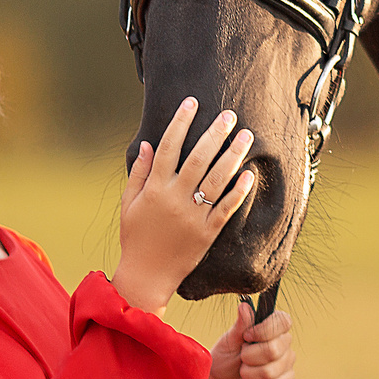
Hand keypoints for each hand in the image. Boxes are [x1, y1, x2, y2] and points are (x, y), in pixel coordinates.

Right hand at [113, 97, 256, 314]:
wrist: (146, 275)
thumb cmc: (135, 237)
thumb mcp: (128, 203)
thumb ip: (139, 173)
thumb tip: (148, 144)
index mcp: (154, 189)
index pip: (168, 147)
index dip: (180, 123)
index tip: (192, 103)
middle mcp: (174, 199)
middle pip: (198, 158)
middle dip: (215, 133)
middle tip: (230, 115)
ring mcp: (193, 216)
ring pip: (217, 180)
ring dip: (233, 155)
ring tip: (246, 136)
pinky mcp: (208, 232)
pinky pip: (227, 208)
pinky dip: (239, 191)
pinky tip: (249, 173)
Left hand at [188, 302, 294, 378]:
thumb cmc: (225, 360)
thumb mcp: (229, 341)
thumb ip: (240, 326)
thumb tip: (244, 306)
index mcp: (272, 327)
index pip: (282, 321)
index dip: (264, 330)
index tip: (246, 337)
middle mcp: (283, 343)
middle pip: (274, 349)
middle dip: (250, 357)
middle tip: (241, 358)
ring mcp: (286, 363)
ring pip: (271, 370)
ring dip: (250, 374)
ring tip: (243, 373)